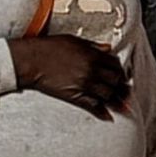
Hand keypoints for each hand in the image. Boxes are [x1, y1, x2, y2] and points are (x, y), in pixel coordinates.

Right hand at [10, 35, 129, 118]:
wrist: (31, 61)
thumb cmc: (49, 48)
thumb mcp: (73, 40)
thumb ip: (93, 46)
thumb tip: (107, 49)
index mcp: (93, 55)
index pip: (115, 64)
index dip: (119, 70)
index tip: (120, 74)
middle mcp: (92, 70)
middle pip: (115, 80)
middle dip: (120, 85)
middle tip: (124, 90)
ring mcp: (84, 85)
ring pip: (108, 94)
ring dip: (116, 99)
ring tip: (122, 104)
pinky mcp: (75, 96)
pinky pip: (93, 106)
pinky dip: (102, 112)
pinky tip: (108, 116)